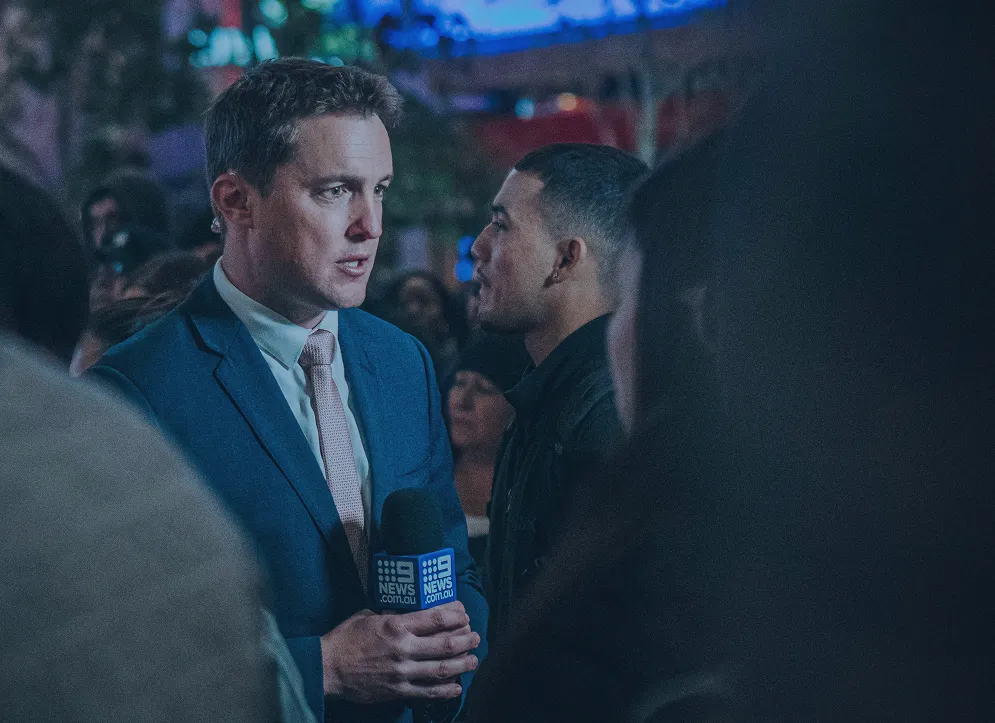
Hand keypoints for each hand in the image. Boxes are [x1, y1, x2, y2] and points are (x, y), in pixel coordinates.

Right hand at [320, 601, 480, 703]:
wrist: (328, 668)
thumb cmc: (346, 638)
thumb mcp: (369, 615)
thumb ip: (393, 614)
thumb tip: (412, 612)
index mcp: (396, 626)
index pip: (435, 618)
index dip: (455, 615)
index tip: (464, 613)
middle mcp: (403, 648)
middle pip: (445, 644)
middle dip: (465, 639)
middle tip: (475, 636)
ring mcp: (402, 672)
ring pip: (441, 669)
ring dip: (462, 664)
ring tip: (473, 660)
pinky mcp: (398, 691)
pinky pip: (428, 692)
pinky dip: (445, 690)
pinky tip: (456, 686)